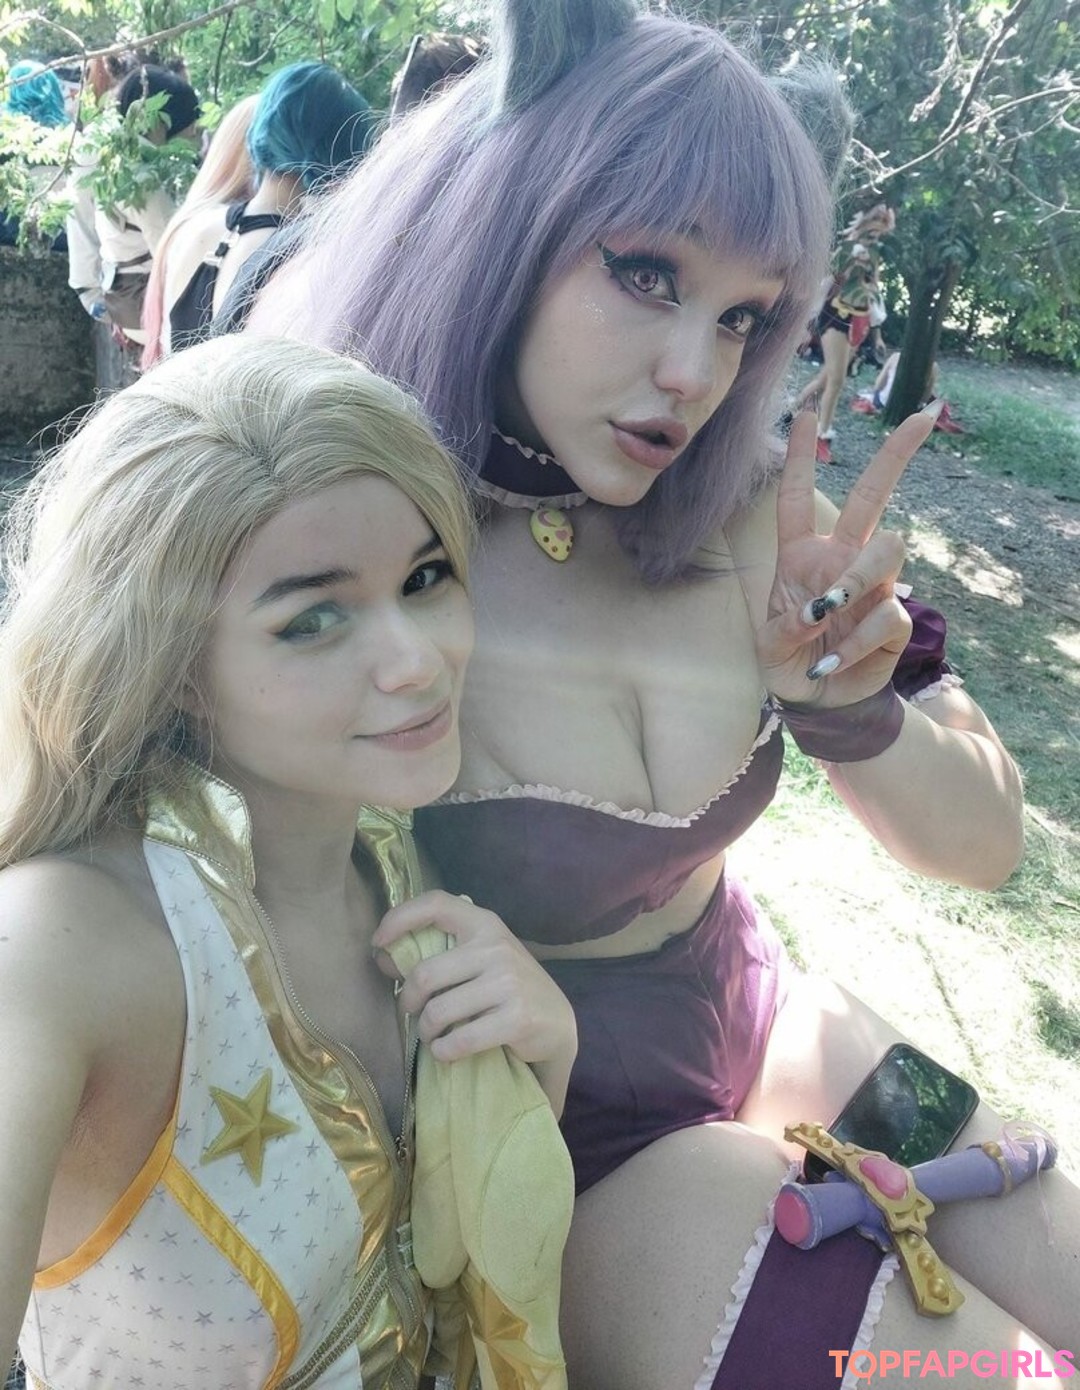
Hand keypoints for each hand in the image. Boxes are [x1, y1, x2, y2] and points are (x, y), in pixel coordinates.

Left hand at [371, 891, 577, 1073]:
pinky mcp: (517, 1018)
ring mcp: (509, 982)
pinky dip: (444, 1052)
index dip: (399, 918)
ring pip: (438, 1011)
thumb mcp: (479, 960)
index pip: (436, 904)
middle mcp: (496, 947)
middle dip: (407, 1000)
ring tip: (432, 1035)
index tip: (378, 942)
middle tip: (410, 1012)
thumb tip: (382, 958)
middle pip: (425, 974)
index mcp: (485, 924)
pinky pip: (460, 1040)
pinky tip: (446, 1052)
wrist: (557, 1022)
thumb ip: (439, 955)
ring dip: (426, 1031)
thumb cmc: (506, 987)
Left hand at [757, 408, 935, 707]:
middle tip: (923, 417)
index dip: (801, 458)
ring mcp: (872, 586)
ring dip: (856, 580)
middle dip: (896, 455)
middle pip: (872, 497)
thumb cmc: (789, 661)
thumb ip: (786, 627)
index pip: (798, 498)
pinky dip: (856, 641)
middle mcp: (841, 559)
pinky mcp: (893, 618)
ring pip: (888, 549)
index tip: (805, 414)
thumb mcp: (769, 646)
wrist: (817, 701)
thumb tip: (821, 611)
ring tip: (829, 614)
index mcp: (801, 555)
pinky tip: (834, 663)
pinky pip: (885, 613)